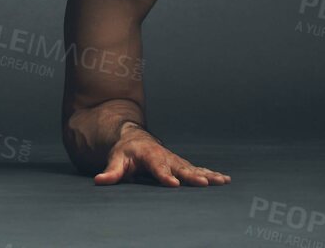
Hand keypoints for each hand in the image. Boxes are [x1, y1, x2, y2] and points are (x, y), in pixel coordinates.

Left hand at [94, 126, 229, 186]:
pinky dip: (211, 174)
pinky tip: (224, 180)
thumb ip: (111, 172)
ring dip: (208, 175)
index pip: (157, 168)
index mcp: (149, 156)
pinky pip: (198, 169)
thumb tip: (99, 181)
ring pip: (193, 168)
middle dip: (193, 176)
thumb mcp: (116, 160)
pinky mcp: (182, 165)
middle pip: (180, 168)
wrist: (135, 139)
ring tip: (222, 181)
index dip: (165, 176)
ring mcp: (176, 160)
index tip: (174, 184)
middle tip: (205, 184)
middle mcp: (165, 157)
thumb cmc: (125, 152)